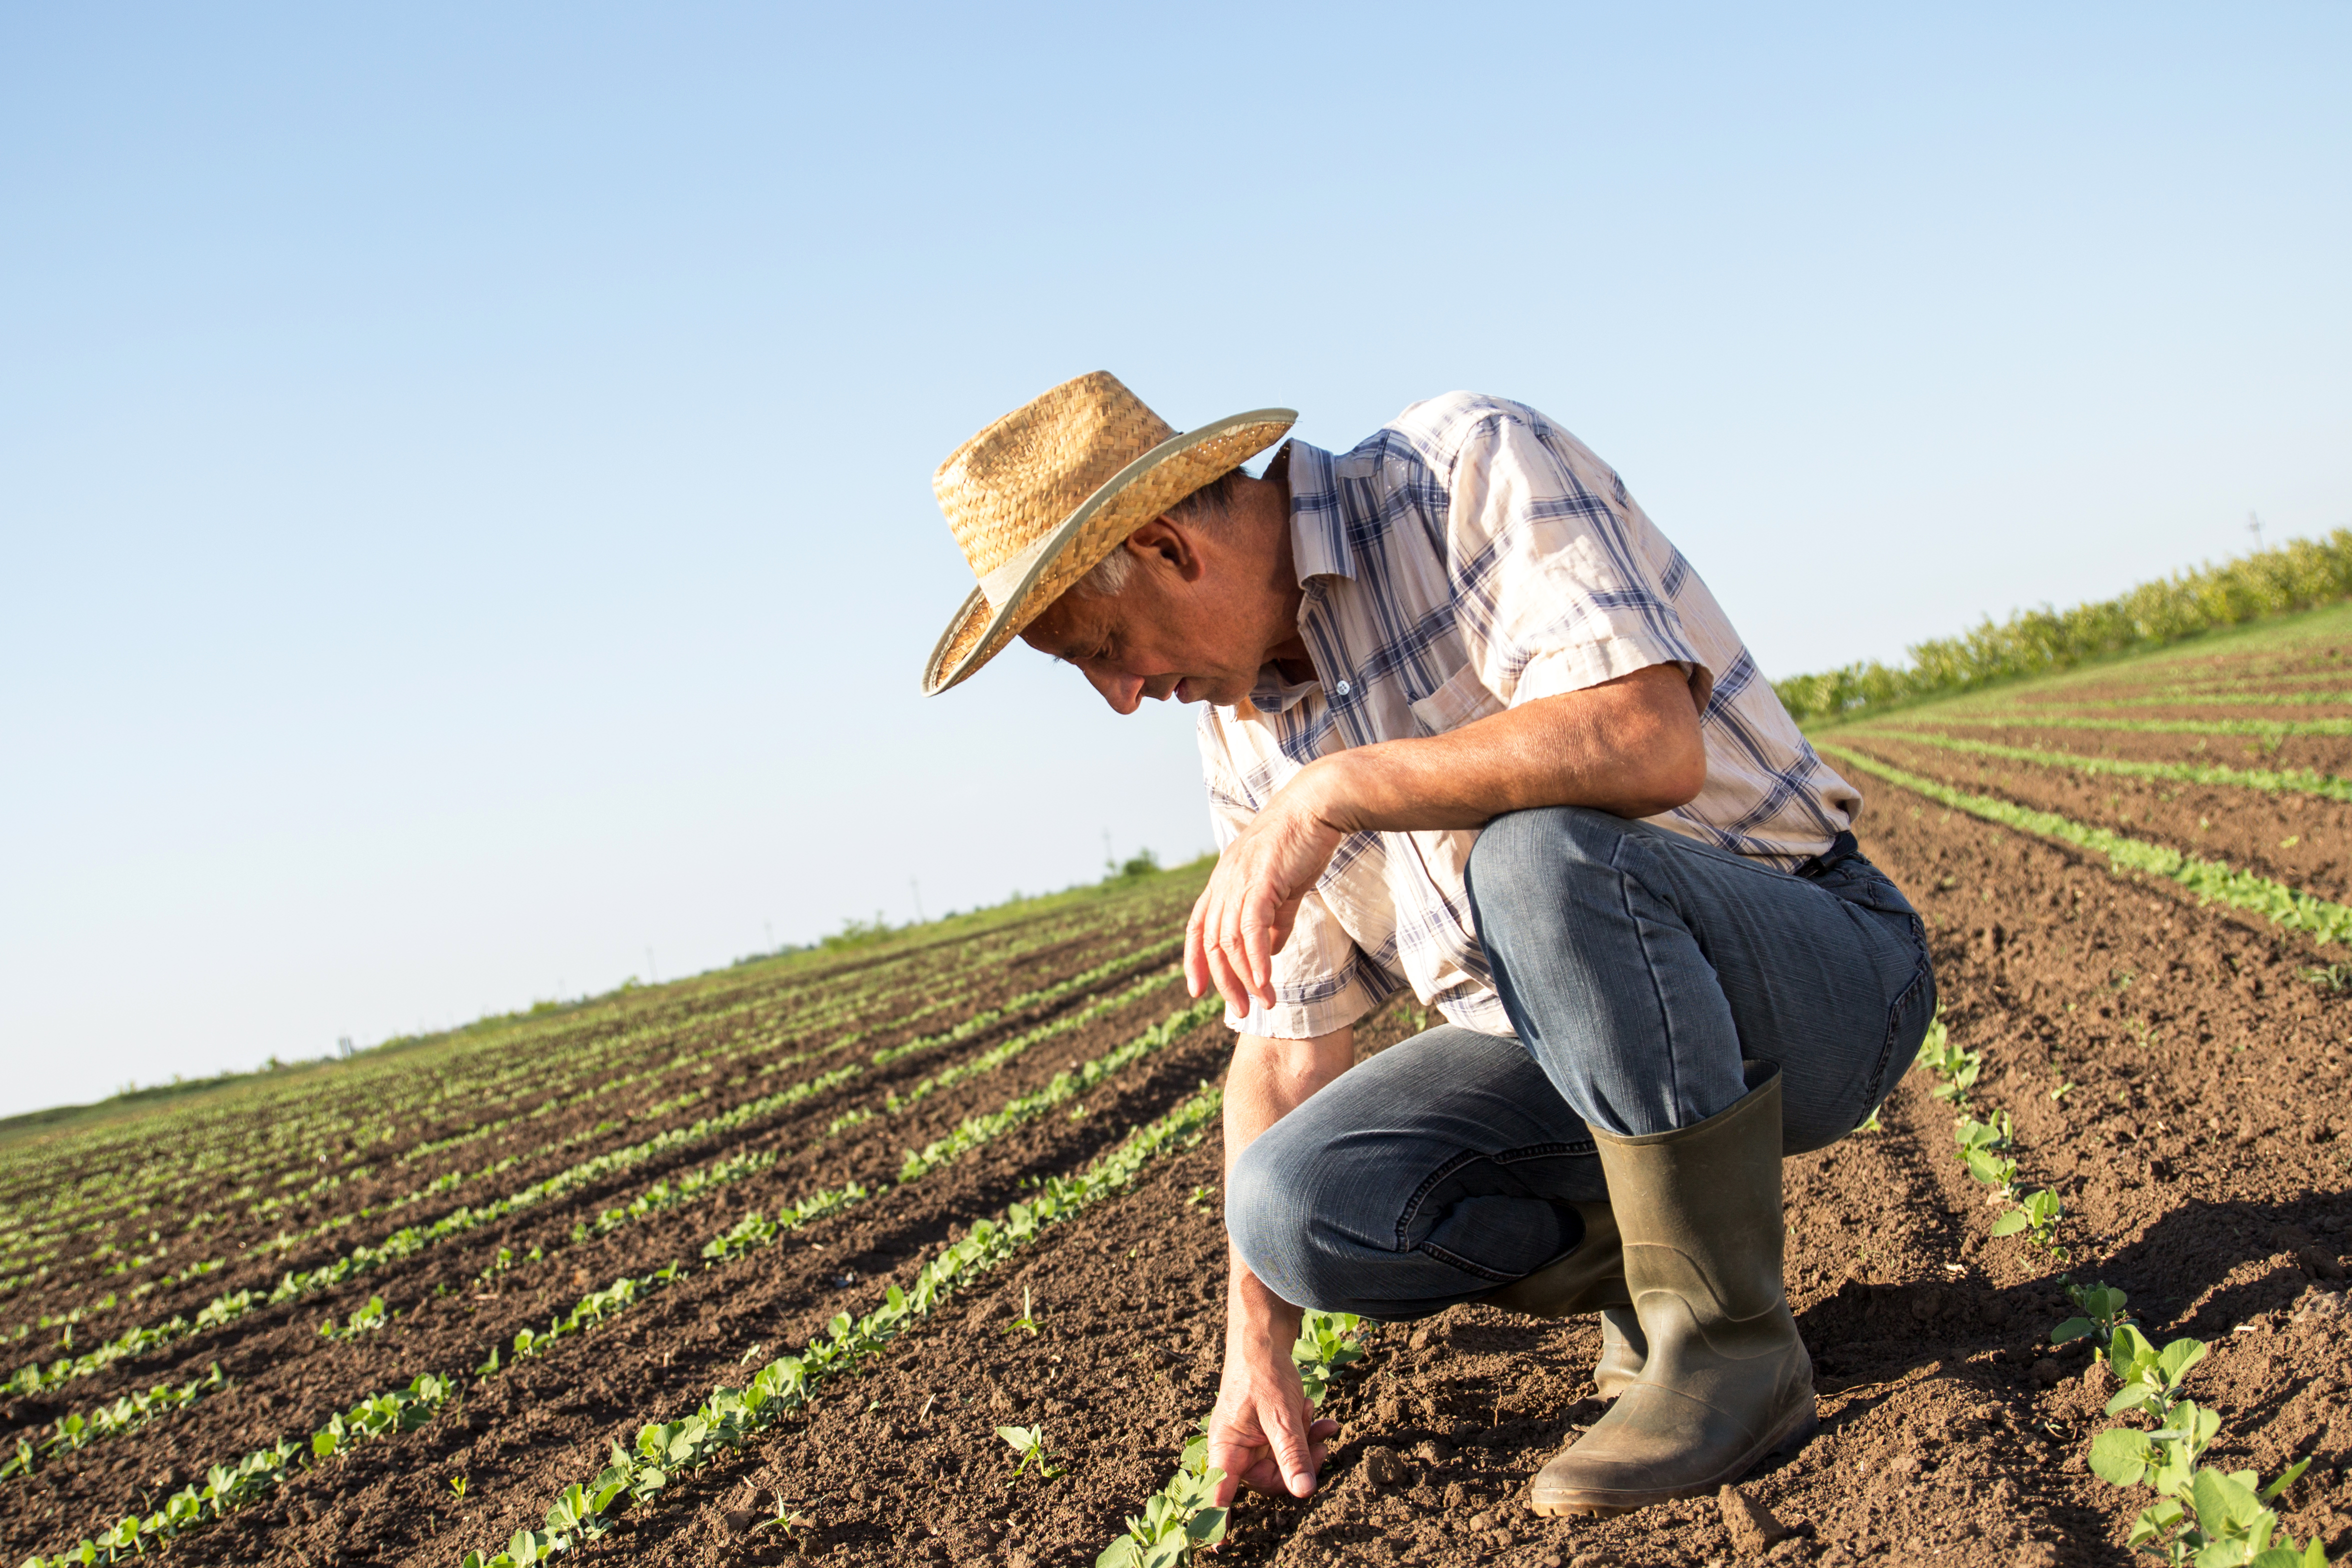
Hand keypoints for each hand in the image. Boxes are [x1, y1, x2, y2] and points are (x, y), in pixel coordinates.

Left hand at [1186, 763, 1348, 1016]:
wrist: (1317, 806)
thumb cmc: (1302, 843)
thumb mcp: (1284, 888)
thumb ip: (1275, 920)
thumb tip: (1271, 951)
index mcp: (1224, 880)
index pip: (1197, 927)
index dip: (1194, 960)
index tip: (1197, 991)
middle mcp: (1224, 881)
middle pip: (1211, 942)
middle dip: (1223, 981)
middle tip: (1241, 1010)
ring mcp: (1239, 880)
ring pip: (1230, 940)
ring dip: (1246, 977)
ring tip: (1264, 1003)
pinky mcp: (1260, 881)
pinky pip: (1251, 929)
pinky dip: (1256, 959)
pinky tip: (1265, 982)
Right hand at [1207, 1278, 1337, 1504]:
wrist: (1264, 1337)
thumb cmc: (1262, 1372)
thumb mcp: (1282, 1415)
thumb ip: (1292, 1454)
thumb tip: (1304, 1491)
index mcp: (1226, 1448)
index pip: (1219, 1494)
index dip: (1220, 1522)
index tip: (1220, 1546)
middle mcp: (1234, 1449)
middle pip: (1269, 1480)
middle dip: (1299, 1462)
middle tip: (1321, 1443)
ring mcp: (1250, 1440)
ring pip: (1284, 1462)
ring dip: (1306, 1444)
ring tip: (1318, 1421)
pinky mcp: (1264, 1431)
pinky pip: (1289, 1445)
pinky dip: (1305, 1432)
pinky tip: (1317, 1415)